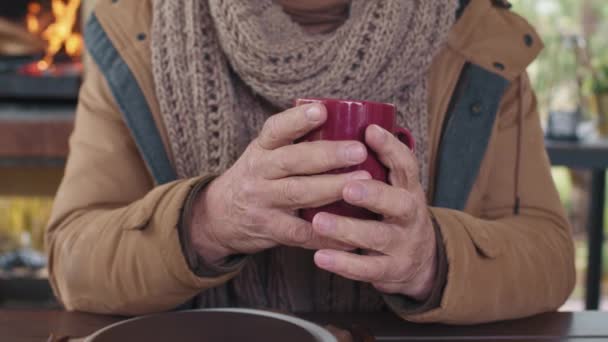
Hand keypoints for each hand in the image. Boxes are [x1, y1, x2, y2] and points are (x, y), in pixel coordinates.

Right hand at [189, 103, 369, 263]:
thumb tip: (344, 122)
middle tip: (358, 151)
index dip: (297, 120)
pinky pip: (301, 232)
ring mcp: (263, 202)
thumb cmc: (256, 178)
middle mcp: (259, 173)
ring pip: (298, 194)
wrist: (219, 216)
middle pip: (292, 161)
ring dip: (333, 188)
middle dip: (327, 155)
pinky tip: (351, 228)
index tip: (321, 111)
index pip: (275, 130)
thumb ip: (293, 143)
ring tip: (364, 181)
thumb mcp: (264, 154)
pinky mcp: (270, 230)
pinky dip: (327, 232)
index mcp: (260, 149)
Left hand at [311, 125, 436, 300]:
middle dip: (373, 194)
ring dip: (348, 229)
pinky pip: (366, 269)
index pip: (406, 164)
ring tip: (319, 221)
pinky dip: (343, 264)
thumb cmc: (392, 213)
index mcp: (408, 188)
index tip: (370, 131)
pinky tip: (320, 257)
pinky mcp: (390, 270)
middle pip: (398, 202)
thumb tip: (339, 126)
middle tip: (347, 187)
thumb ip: (376, 166)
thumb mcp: (394, 188)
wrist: (419, 261)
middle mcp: (410, 214)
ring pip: (378, 236)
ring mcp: (402, 244)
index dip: (391, 148)